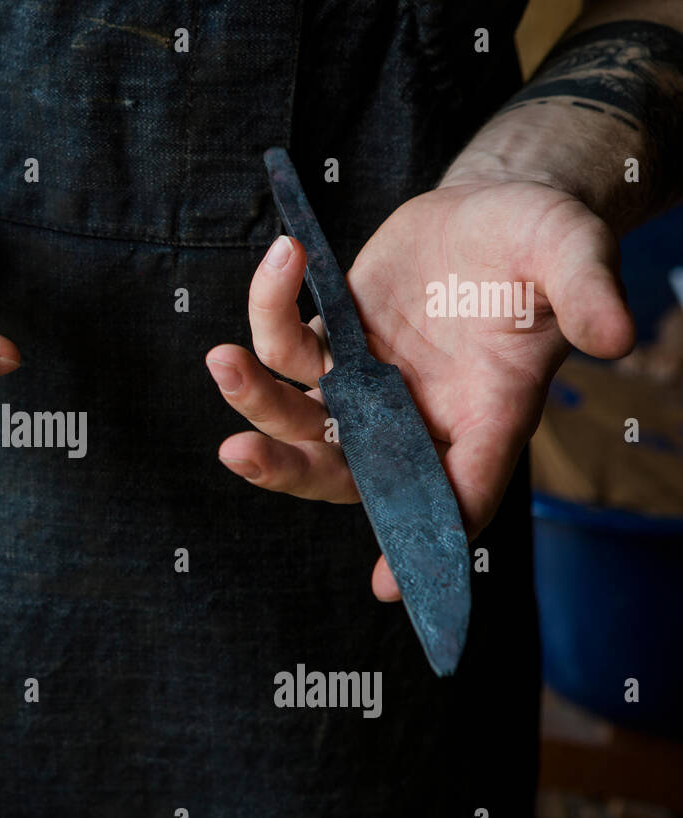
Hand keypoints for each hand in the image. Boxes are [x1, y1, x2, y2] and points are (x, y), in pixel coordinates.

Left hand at [206, 180, 633, 600]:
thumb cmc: (540, 244)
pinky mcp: (333, 342)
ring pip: (297, 417)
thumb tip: (617, 335)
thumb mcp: (573, 252)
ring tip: (221, 359)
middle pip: (343, 471)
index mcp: (484, 418)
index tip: (390, 586)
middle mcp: (416, 417)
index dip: (424, 546)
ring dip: (253, 398)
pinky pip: (286, 347)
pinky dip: (270, 310)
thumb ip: (589, 293)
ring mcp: (366, 385)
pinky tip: (282, 257)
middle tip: (238, 454)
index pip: (458, 494)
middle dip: (287, 471)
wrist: (492, 209)